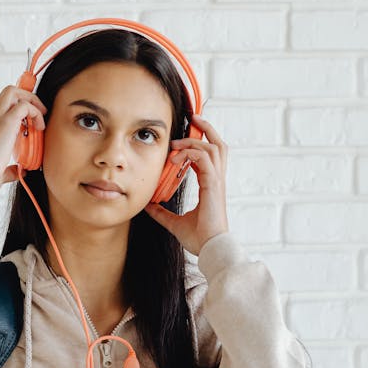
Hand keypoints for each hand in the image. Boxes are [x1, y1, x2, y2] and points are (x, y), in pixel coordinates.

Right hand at [0, 85, 46, 199]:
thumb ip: (10, 170)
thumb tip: (20, 172)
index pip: (2, 108)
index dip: (16, 110)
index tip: (28, 122)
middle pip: (7, 93)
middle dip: (25, 97)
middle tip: (37, 113)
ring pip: (13, 91)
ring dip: (31, 101)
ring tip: (41, 116)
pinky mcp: (6, 121)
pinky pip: (25, 105)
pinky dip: (35, 113)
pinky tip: (39, 127)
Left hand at [143, 114, 229, 256]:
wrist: (210, 249)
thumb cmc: (199, 239)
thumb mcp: (174, 223)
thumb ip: (162, 213)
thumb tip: (148, 206)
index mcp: (211, 186)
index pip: (210, 157)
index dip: (199, 144)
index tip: (182, 140)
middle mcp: (217, 180)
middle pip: (219, 145)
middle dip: (207, 128)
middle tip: (193, 118)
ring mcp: (217, 182)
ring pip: (214, 147)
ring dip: (195, 139)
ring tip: (177, 141)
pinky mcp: (214, 185)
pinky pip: (205, 158)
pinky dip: (191, 153)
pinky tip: (176, 158)